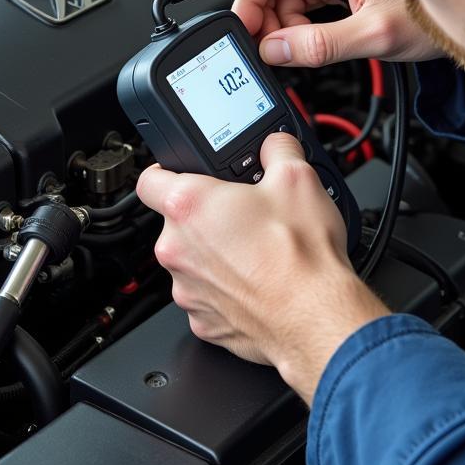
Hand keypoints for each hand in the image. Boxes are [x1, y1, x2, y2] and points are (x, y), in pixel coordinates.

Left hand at [137, 133, 389, 402]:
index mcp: (188, 206)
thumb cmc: (300, 257)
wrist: (315, 317)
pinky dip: (225, 288)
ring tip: (255, 249)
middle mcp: (176, 249)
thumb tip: (275, 144)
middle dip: (206, 215)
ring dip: (214, 253)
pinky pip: (206, 294)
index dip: (165, 171)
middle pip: (176, 221)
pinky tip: (256, 281)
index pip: (149, 179)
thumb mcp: (297, 178)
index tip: (181, 174)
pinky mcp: (202, 321)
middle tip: (242, 213)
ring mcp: (186, 289)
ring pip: (191, 260)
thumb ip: (277, 149)